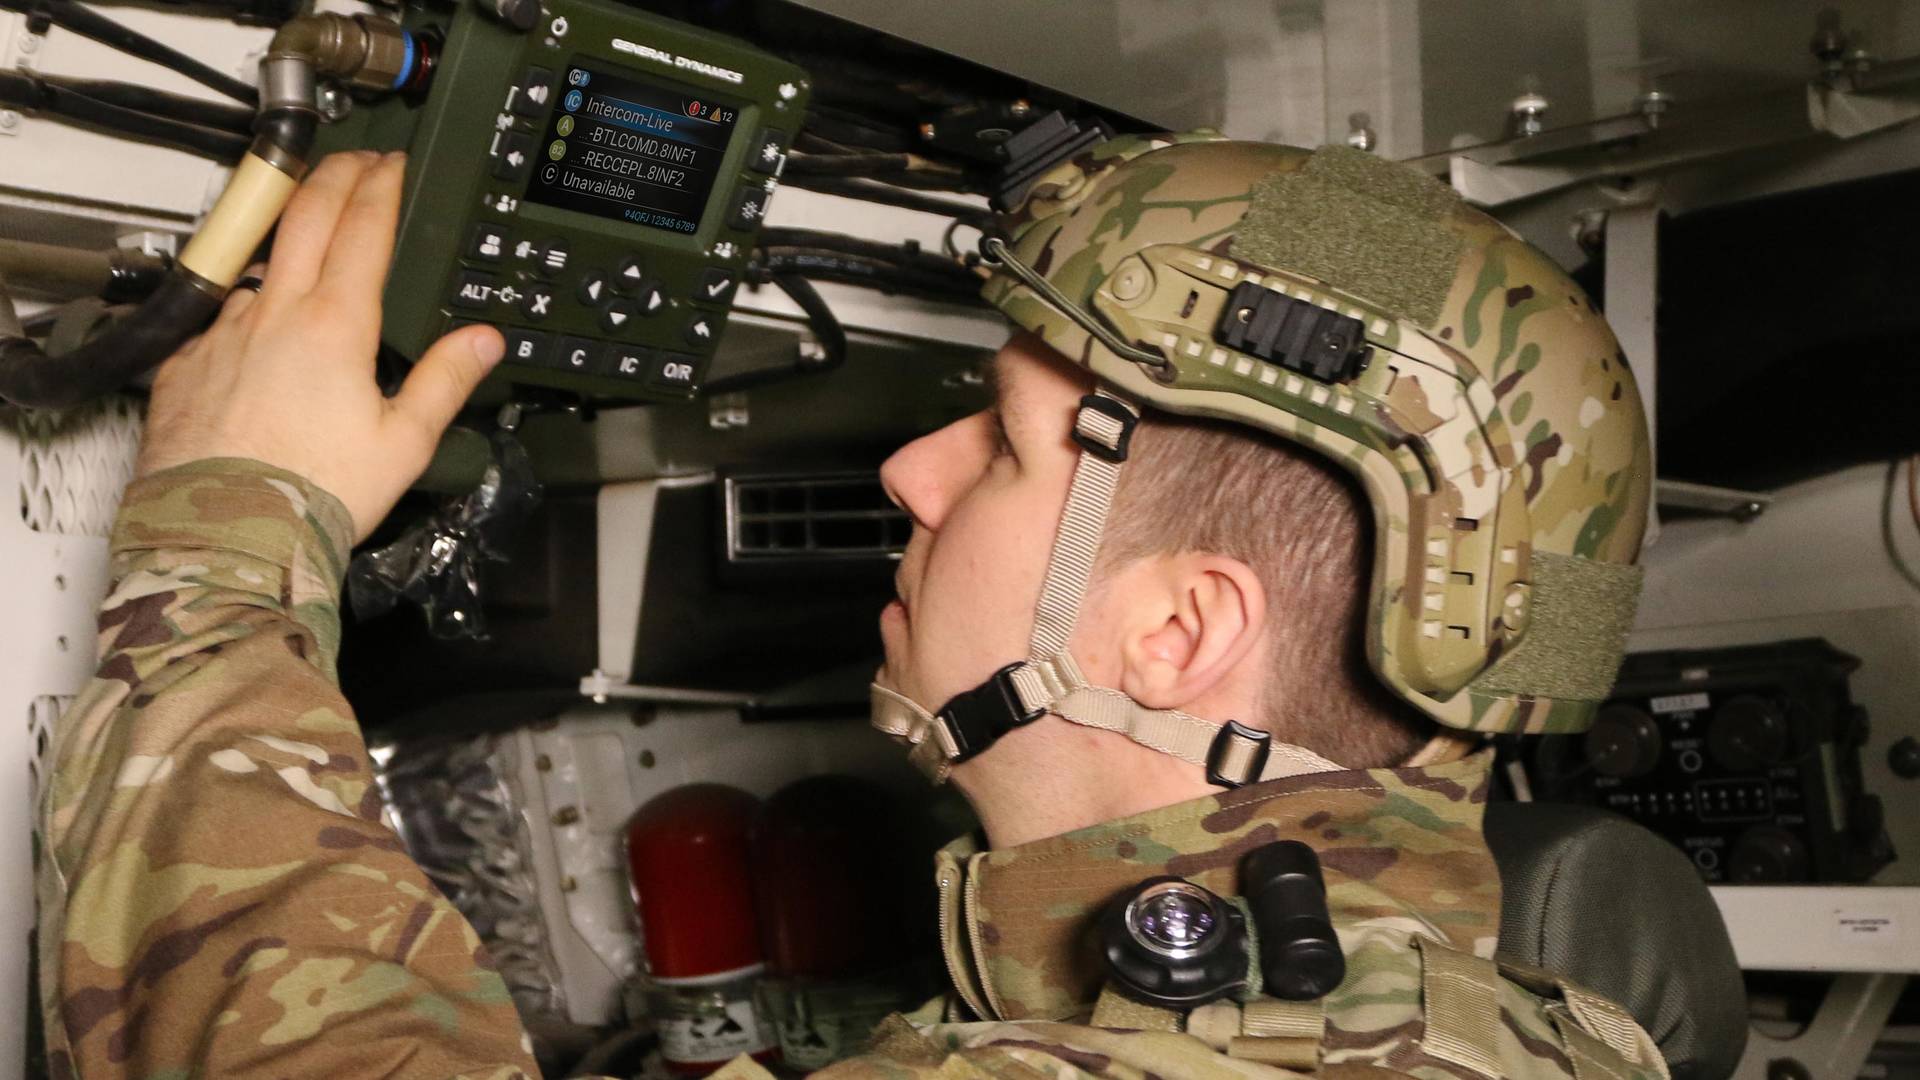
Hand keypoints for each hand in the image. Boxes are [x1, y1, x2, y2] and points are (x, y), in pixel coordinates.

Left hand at [138, 150, 505, 542]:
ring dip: (290, 241)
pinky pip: (222, 316)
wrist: (225, 532)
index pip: (362, 226)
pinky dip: (249, 307)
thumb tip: (480, 341)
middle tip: (356, 162)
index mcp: (334, 325)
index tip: (394, 165)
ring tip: (311, 245)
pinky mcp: (186, 362)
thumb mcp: (405, 442)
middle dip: (335, 177)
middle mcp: (273, 314)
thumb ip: (444, 381)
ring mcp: (224, 333)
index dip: (382, 185)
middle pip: (305, 215)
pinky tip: (262, 329)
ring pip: (261, 263)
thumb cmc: (314, 493)